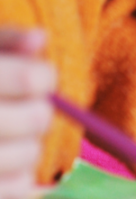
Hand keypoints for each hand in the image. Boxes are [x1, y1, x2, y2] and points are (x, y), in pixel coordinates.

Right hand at [0, 28, 53, 198]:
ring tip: (11, 136)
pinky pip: (17, 186)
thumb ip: (4, 42)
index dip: (43, 77)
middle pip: (37, 118)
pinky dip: (18, 175)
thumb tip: (39, 39)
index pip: (32, 78)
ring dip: (30, 145)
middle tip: (25, 109)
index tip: (36, 79)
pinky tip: (2, 161)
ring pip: (30, 153)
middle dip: (38, 111)